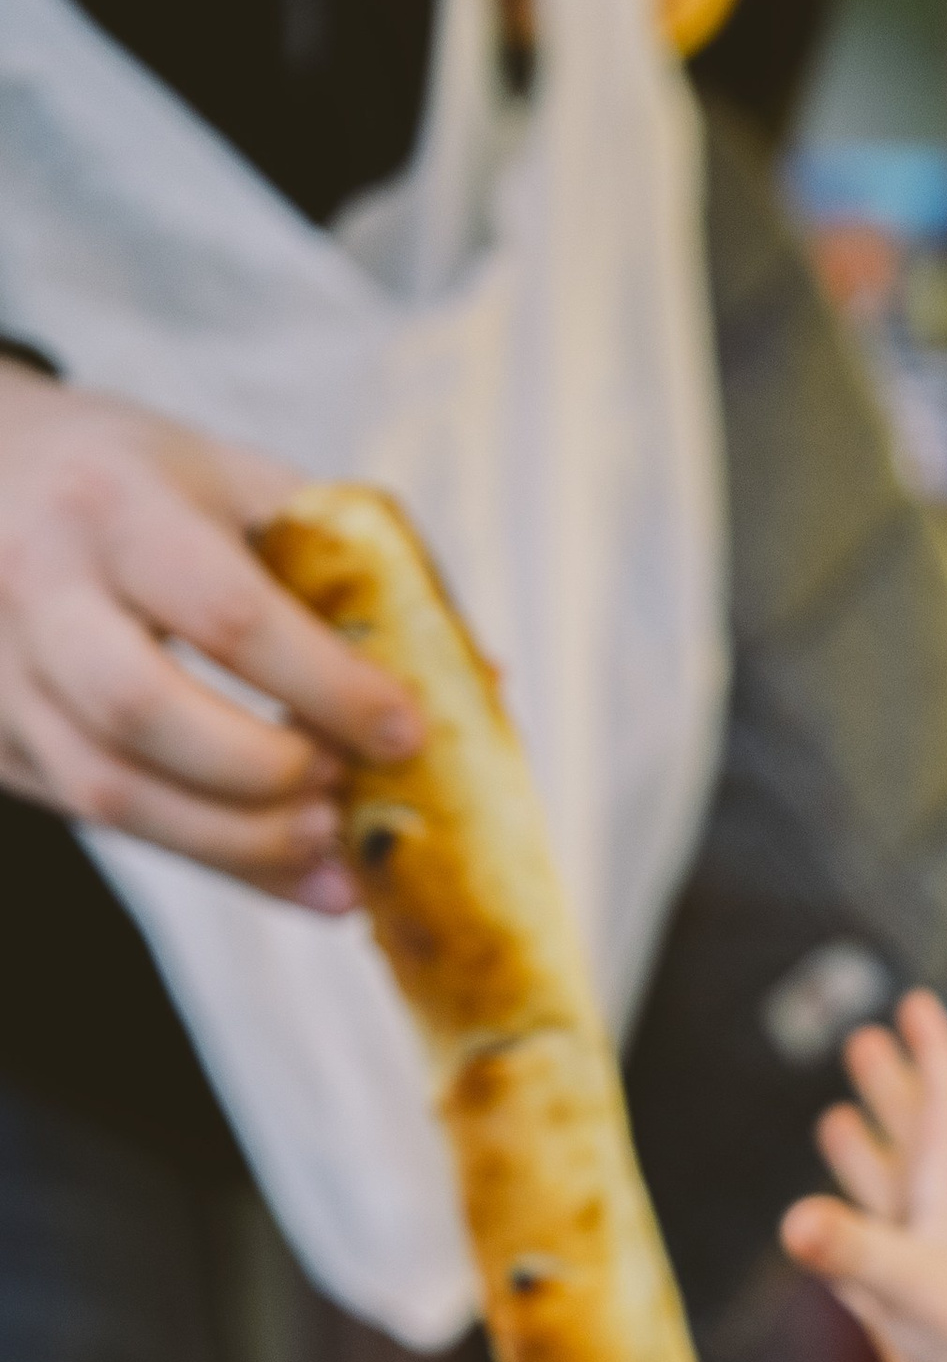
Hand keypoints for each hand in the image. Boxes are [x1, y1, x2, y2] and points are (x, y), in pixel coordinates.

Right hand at [0, 366, 421, 907]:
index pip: (222, 612)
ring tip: (335, 855)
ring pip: (113, 791)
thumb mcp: (230, 481)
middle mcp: (36, 587)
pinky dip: (213, 862)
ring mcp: (2, 673)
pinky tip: (296, 880)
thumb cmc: (138, 483)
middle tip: (350, 794)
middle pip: (145, 712)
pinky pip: (104, 824)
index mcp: (110, 504)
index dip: (325, 684)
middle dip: (267, 773)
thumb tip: (483, 679)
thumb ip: (346, 567)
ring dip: (240, 845)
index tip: (406, 730)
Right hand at [780, 988, 946, 1361]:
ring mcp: (916, 1264)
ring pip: (884, 1195)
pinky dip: (841, 1230)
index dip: (932, 1055)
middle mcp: (934, 1222)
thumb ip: (850, 1253)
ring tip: (837, 1117)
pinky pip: (863, 1254)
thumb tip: (793, 1222)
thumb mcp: (908, 1288)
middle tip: (864, 1038)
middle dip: (890, 1089)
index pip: (943, 1109)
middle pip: (911, 1139)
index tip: (918, 1002)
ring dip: (864, 1156)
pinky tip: (820, 1222)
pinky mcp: (899, 1306)